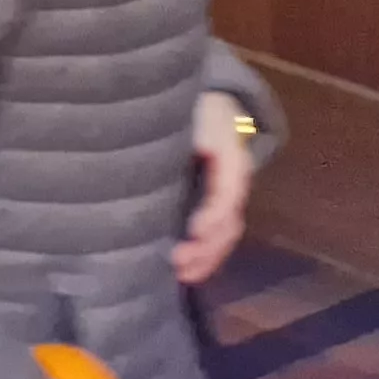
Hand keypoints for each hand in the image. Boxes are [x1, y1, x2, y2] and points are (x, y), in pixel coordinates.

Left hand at [175, 90, 256, 284]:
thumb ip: (178, 134)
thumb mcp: (189, 114)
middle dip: (207, 246)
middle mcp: (233, 182)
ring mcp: (226, 196)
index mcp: (230, 158)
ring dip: (206, 258)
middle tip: (177, 262)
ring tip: (181, 274)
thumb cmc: (193, 111)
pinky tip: (185, 272)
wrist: (208, 105)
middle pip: (229, 221)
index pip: (228, 192)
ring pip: (226, 234)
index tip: (193, 231)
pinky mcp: (212, 205)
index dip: (213, 214)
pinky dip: (205, 256)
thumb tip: (145, 145)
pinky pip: (217, 235)